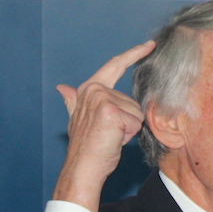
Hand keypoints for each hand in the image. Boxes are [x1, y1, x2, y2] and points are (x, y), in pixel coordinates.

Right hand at [53, 41, 155, 211]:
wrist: (83, 166)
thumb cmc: (87, 146)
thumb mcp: (78, 119)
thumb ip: (74, 101)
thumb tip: (62, 87)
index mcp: (89, 89)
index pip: (115, 66)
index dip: (134, 54)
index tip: (150, 45)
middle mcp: (94, 90)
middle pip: (134, 101)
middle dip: (129, 121)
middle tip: (111, 133)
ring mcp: (101, 99)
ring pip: (137, 113)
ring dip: (129, 129)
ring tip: (112, 136)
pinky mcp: (110, 111)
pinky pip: (136, 122)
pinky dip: (129, 135)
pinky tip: (114, 139)